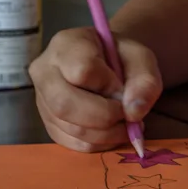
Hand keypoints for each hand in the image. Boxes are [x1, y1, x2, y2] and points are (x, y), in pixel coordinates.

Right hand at [29, 27, 162, 152]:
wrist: (108, 66)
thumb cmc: (122, 58)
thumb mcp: (142, 59)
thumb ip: (145, 81)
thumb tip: (133, 112)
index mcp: (66, 44)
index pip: (82, 70)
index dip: (109, 85)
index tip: (122, 86)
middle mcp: (44, 71)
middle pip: (65, 104)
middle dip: (105, 116)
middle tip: (127, 114)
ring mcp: (42, 100)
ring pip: (70, 127)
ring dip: (106, 133)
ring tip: (125, 123)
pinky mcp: (48, 123)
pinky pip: (71, 142)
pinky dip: (98, 143)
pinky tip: (112, 131)